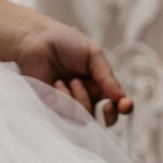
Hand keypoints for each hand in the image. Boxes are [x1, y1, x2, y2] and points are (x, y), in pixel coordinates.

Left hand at [16, 20, 131, 126]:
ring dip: (81, 100)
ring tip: (71, 80)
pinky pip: (65, 117)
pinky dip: (64, 100)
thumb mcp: (93, 54)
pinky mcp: (54, 110)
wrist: (37, 41)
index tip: (125, 104)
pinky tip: (57, 84)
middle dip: (108, 115)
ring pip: (85, 120)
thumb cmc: (65, 43)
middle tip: (106, 104)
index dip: (124, 109)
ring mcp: (71, 107)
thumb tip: (121, 96)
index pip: (116, 105)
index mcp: (100, 87)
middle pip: (104, 122)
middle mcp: (87, 100)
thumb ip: (107, 76)